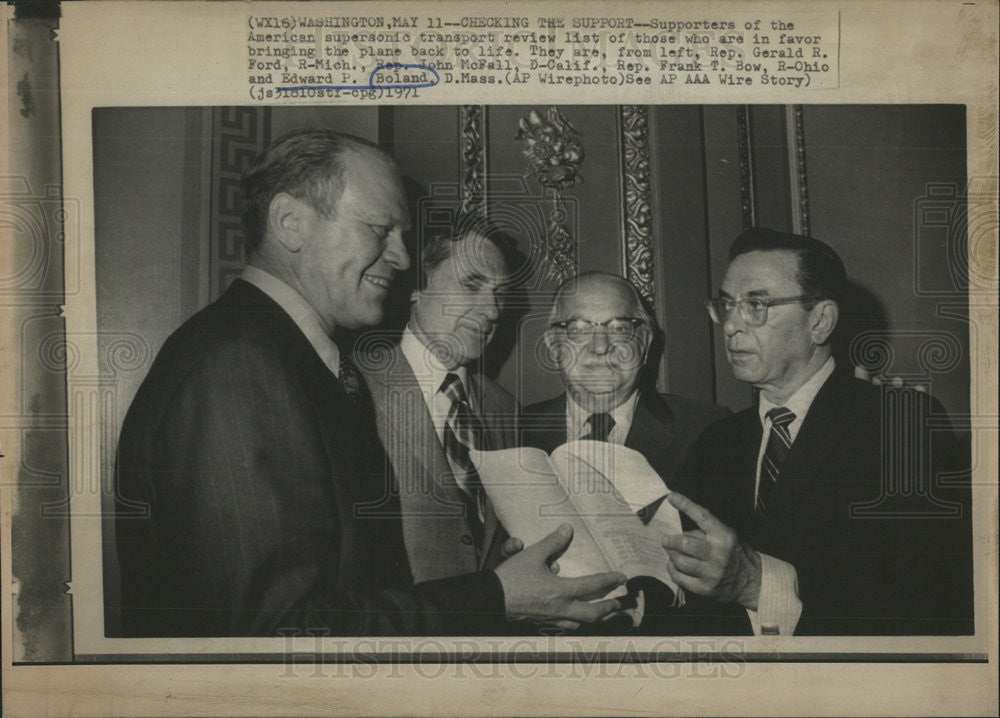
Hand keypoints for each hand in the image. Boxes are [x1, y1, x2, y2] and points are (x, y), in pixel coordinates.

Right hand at [494, 524, 625, 623]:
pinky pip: (564, 626)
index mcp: (561, 592)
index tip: (622, 577)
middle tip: (619, 603)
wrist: (490, 599)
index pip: (593, 586)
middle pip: (592, 614)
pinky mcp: (540, 623)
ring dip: (593, 619)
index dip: (609, 580)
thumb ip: (552, 543)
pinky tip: (574, 619)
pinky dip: (574, 622)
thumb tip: (567, 530)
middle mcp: (560, 609)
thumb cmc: (511, 578)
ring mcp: (551, 619)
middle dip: (608, 609)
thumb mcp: (532, 556)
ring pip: (579, 623)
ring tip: (602, 614)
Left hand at [660, 492, 761, 609]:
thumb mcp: (727, 536)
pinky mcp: (705, 588)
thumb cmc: (735, 554)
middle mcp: (718, 554)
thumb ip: (706, 531)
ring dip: (671, 555)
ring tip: (672, 553)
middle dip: (670, 541)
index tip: (672, 497)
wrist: (750, 582)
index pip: (702, 516)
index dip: (686, 505)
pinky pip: (679, 578)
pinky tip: (674, 566)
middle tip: (666, 539)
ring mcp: (711, 573)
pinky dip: (673, 570)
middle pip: (684, 544)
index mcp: (724, 536)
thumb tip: (681, 531)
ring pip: (679, 561)